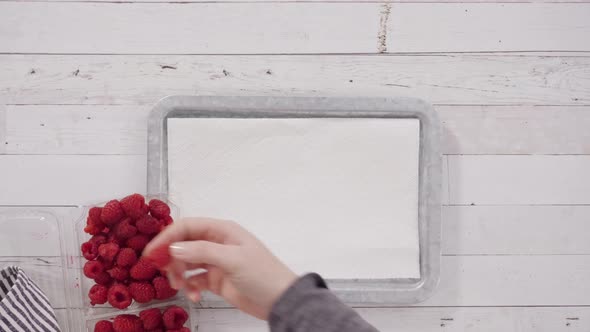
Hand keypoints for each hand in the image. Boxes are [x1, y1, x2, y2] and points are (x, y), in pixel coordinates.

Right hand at [144, 217, 297, 319]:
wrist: (280, 300)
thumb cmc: (263, 274)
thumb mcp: (232, 259)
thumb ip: (202, 252)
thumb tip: (173, 248)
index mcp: (222, 230)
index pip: (187, 226)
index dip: (167, 237)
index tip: (152, 252)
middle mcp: (217, 243)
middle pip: (183, 244)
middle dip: (171, 257)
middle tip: (163, 272)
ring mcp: (216, 262)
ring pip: (186, 262)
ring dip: (178, 274)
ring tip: (180, 287)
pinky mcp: (216, 279)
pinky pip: (193, 280)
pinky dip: (189, 287)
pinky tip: (194, 296)